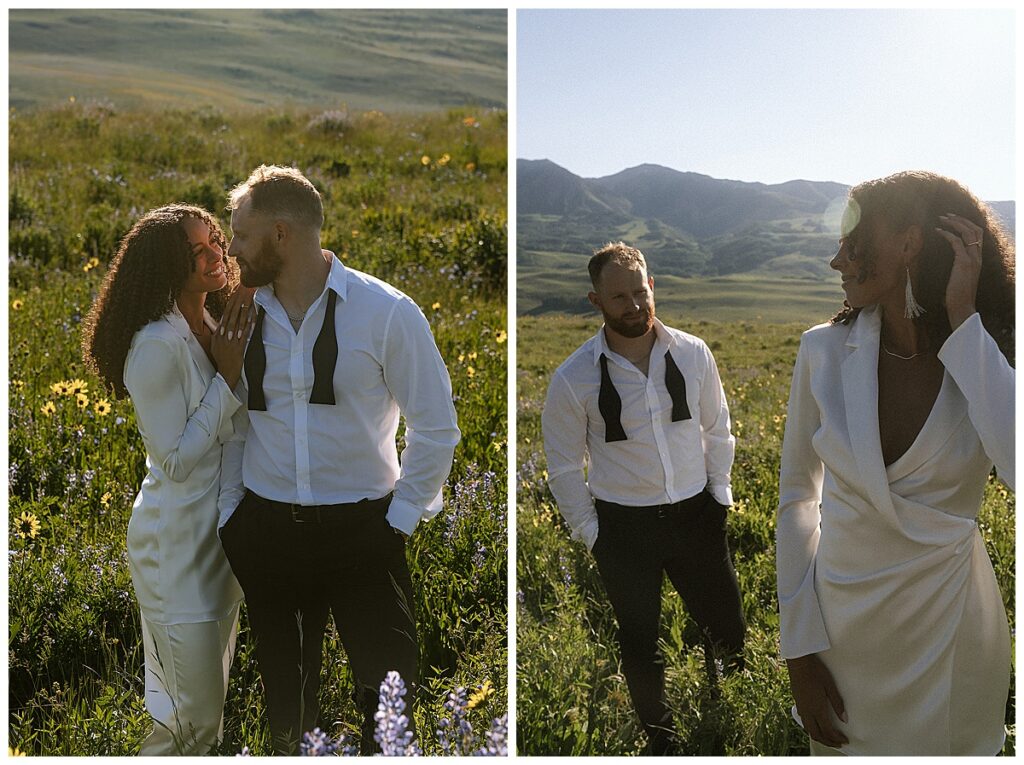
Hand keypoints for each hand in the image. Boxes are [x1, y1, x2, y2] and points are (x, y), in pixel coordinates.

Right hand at [212, 286, 255, 388]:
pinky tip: (253, 316)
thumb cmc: (222, 359)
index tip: (236, 292)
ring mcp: (231, 341)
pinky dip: (249, 324)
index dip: (231, 303)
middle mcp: (223, 335)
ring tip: (249, 299)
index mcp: (218, 334)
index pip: (225, 315)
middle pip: (231, 315)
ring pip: (238, 322)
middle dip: (237, 302)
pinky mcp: (238, 347)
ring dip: (244, 310)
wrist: (225, 374)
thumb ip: (217, 333)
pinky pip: (244, 333)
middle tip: (243, 290)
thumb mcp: (216, 345)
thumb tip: (219, 322)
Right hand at [786, 653, 847, 748]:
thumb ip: (837, 703)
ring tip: (828, 737)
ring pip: (808, 729)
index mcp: (817, 708)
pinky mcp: (797, 702)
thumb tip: (845, 720)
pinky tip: (816, 724)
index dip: (836, 738)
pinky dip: (812, 728)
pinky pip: (804, 721)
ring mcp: (801, 707)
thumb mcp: (830, 686)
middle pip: (816, 734)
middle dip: (828, 741)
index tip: (845, 740)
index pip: (827, 731)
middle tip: (838, 743)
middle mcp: (807, 711)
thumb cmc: (816, 671)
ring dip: (819, 736)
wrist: (798, 661)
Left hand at [935, 213, 982, 329]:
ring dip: (954, 223)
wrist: (962, 306)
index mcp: (978, 259)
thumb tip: (949, 261)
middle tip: (947, 215)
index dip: (967, 225)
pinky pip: (956, 242)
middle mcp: (978, 256)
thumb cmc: (957, 295)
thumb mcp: (959, 276)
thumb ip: (958, 266)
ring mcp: (972, 259)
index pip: (978, 235)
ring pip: (967, 232)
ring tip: (941, 219)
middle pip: (975, 229)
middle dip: (961, 219)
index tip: (953, 220)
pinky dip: (947, 234)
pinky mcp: (964, 262)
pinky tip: (937, 231)